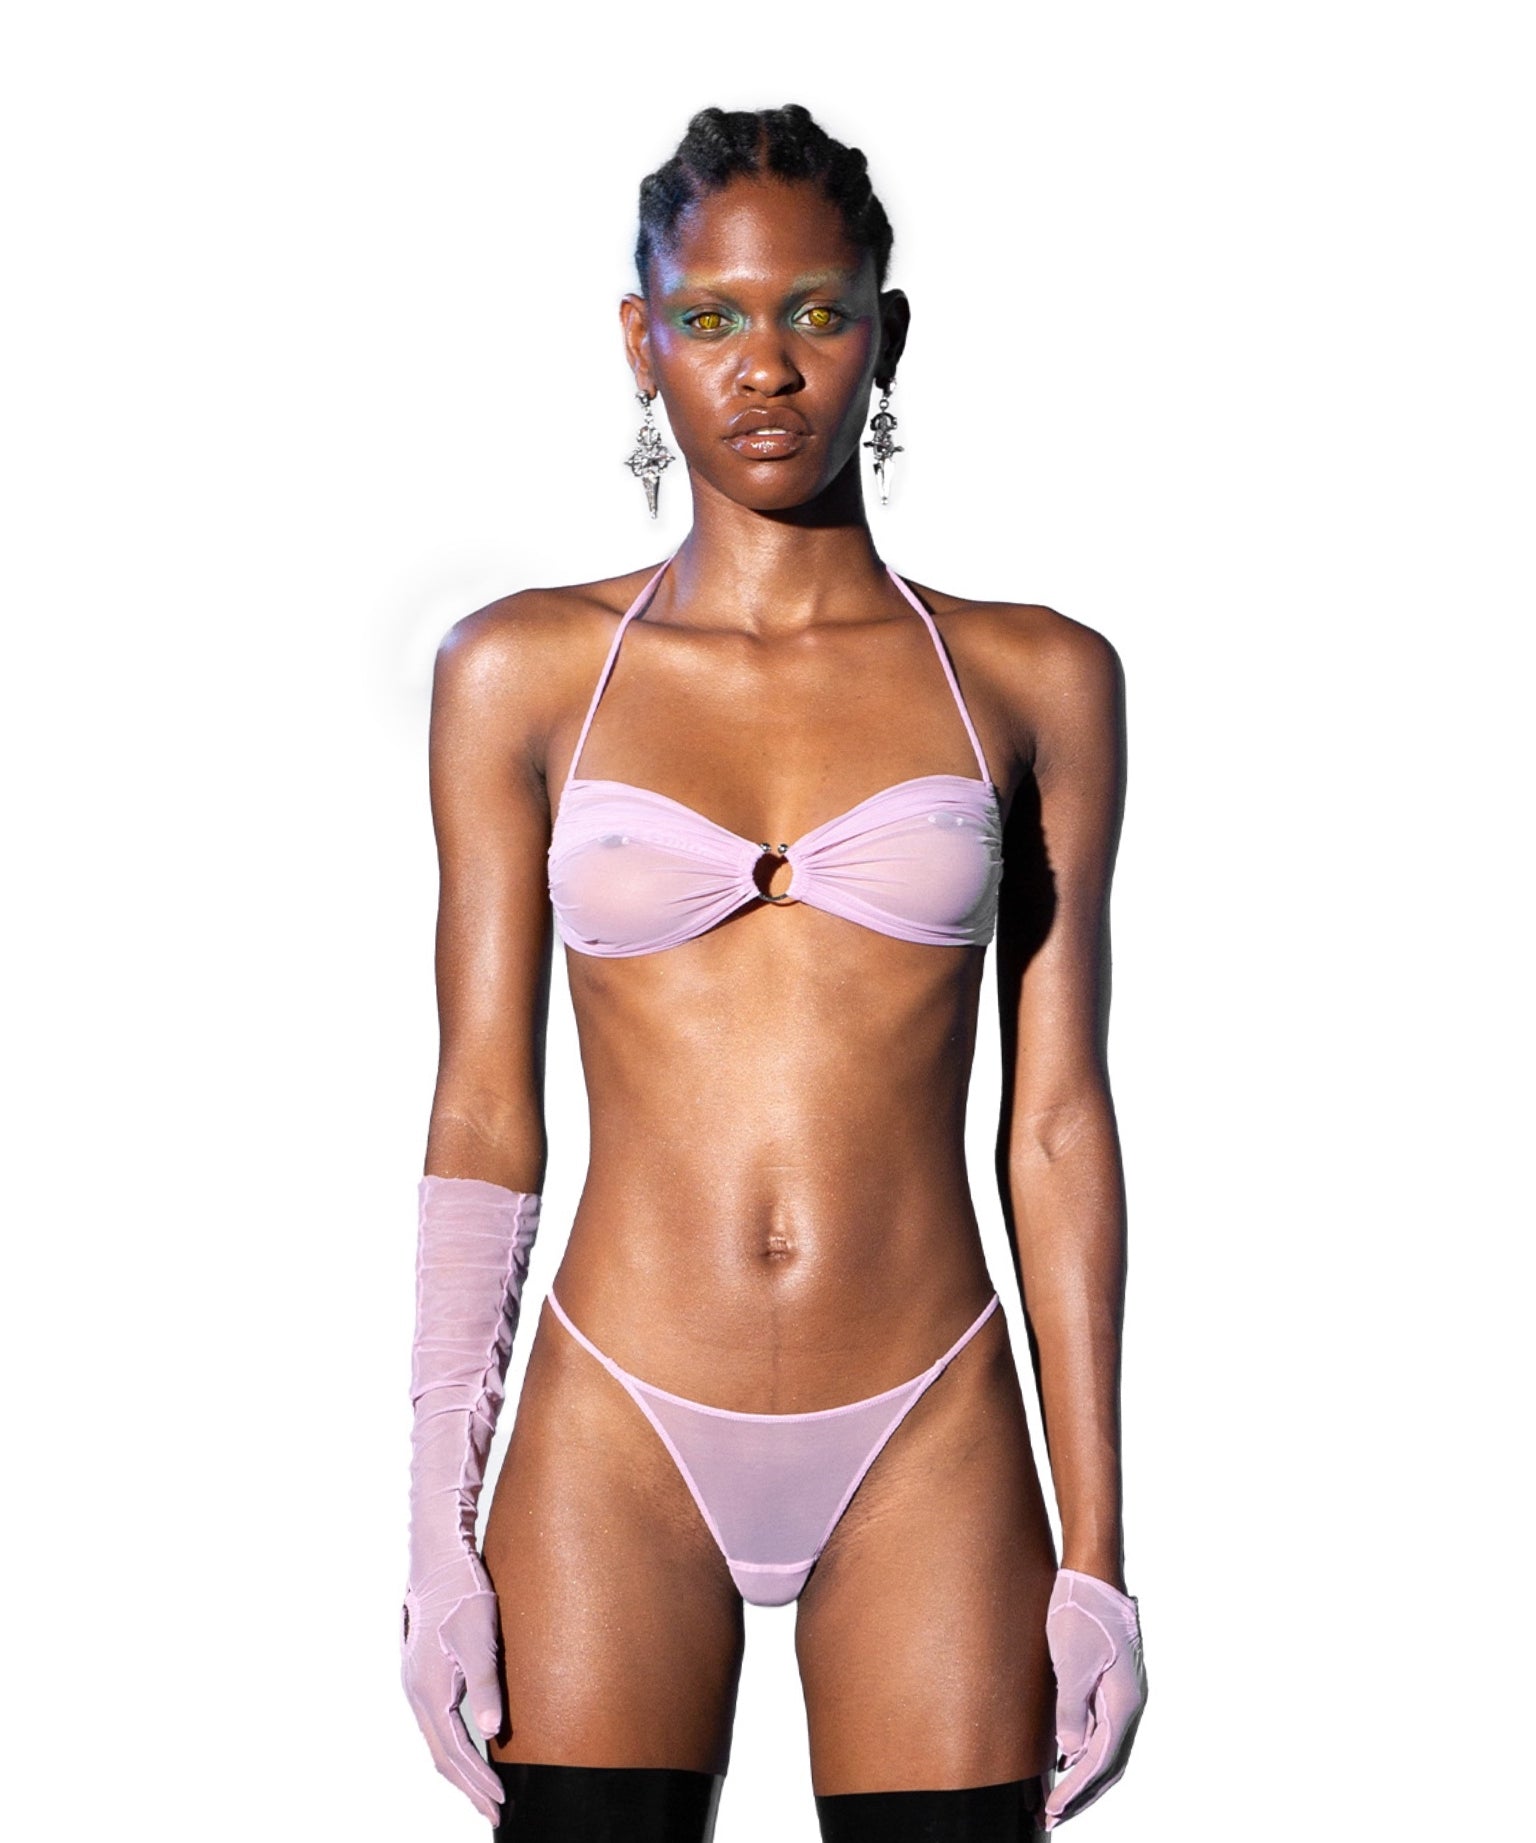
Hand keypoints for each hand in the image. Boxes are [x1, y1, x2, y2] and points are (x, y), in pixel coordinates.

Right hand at [401, 1550, 505, 1824]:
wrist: (439, 1556)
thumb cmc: (463, 1592)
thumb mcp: (481, 1638)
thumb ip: (486, 1686)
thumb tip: (492, 1732)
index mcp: (430, 1690)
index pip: (454, 1752)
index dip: (477, 1782)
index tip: (500, 1804)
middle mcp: (417, 1693)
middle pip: (441, 1755)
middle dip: (468, 1787)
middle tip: (495, 1811)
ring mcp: (416, 1683)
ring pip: (437, 1741)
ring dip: (460, 1769)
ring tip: (483, 1790)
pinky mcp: (423, 1672)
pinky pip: (436, 1723)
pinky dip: (453, 1746)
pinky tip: (469, 1746)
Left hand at [1043, 1568, 1146, 1829]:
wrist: (1093, 1570)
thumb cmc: (1080, 1610)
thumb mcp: (1071, 1661)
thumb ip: (1072, 1710)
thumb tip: (1072, 1752)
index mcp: (1123, 1702)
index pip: (1100, 1762)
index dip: (1075, 1792)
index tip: (1051, 1812)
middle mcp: (1128, 1703)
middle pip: (1109, 1764)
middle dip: (1081, 1795)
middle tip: (1050, 1817)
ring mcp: (1122, 1692)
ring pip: (1106, 1749)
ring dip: (1082, 1776)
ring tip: (1055, 1798)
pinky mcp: (1111, 1681)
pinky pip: (1101, 1728)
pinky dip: (1085, 1751)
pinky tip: (1065, 1756)